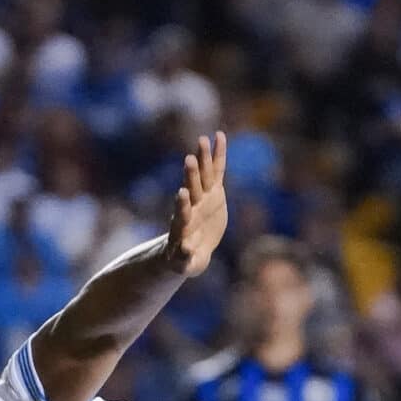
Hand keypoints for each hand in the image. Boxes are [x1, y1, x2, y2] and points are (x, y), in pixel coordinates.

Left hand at [161, 133, 226, 278]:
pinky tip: (219, 136)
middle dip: (191, 175)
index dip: (183, 205)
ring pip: (203, 176)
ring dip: (203, 158)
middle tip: (189, 159)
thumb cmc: (185, 259)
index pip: (182, 214)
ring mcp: (202, 197)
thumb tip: (186, 252)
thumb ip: (186, 259)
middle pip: (191, 189)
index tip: (182, 194)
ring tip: (203, 140)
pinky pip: (217, 171)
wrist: (191, 248)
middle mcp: (191, 207)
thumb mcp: (186, 264)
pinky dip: (218, 155)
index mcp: (184, 225)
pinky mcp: (213, 192)